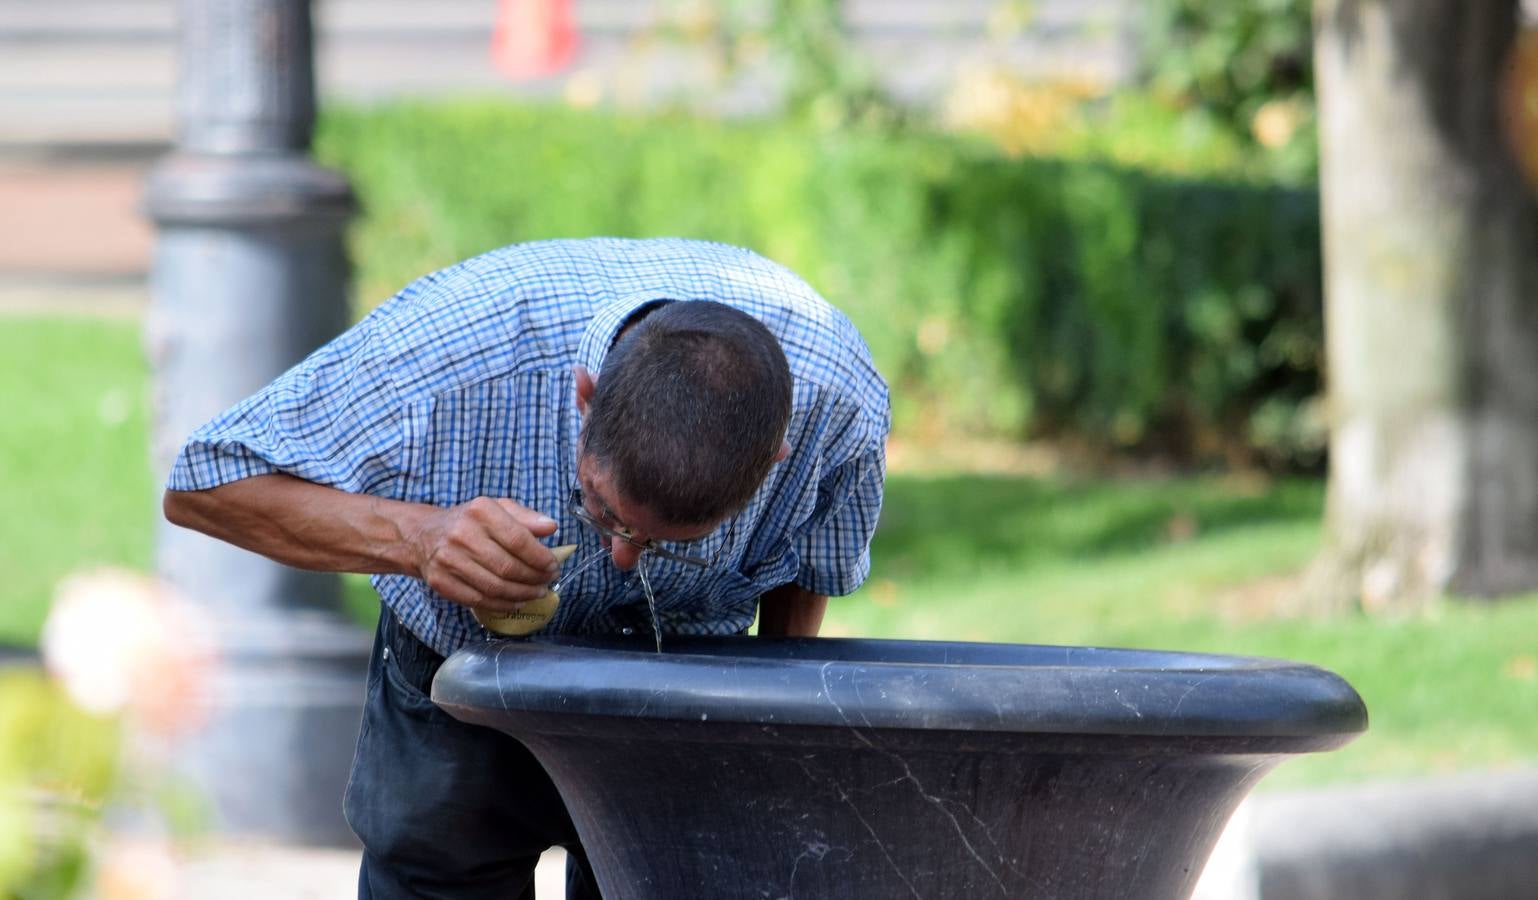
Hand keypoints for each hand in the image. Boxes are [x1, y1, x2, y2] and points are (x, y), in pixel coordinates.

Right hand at [409, 497, 561, 614]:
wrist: (423, 536)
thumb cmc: (469, 521)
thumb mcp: (497, 508)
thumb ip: (526, 517)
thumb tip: (551, 527)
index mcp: (480, 511)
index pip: (518, 539)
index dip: (540, 557)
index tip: (553, 565)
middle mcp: (462, 534)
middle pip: (508, 567)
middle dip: (535, 579)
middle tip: (548, 582)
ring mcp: (449, 560)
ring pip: (495, 587)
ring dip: (522, 594)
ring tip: (537, 593)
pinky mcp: (441, 582)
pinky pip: (479, 600)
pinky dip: (503, 605)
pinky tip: (517, 602)